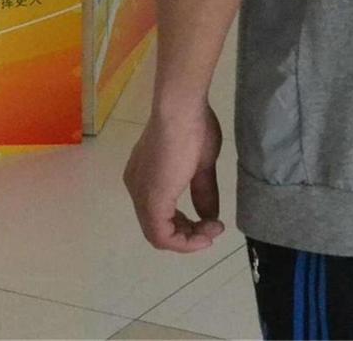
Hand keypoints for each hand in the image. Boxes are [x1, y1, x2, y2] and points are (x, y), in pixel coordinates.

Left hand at [125, 101, 224, 252]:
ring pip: (159, 235)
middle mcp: (137, 187)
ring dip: (189, 240)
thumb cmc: (192, 128)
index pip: (160, 214)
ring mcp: (141, 195)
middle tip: (215, 228)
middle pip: (159, 227)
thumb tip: (209, 216)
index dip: (186, 226)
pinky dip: (184, 242)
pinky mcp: (151, 200)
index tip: (212, 222)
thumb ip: (202, 192)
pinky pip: (162, 236)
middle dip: (190, 234)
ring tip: (213, 230)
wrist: (180, 109)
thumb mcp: (201, 165)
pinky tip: (205, 235)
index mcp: (145, 177)